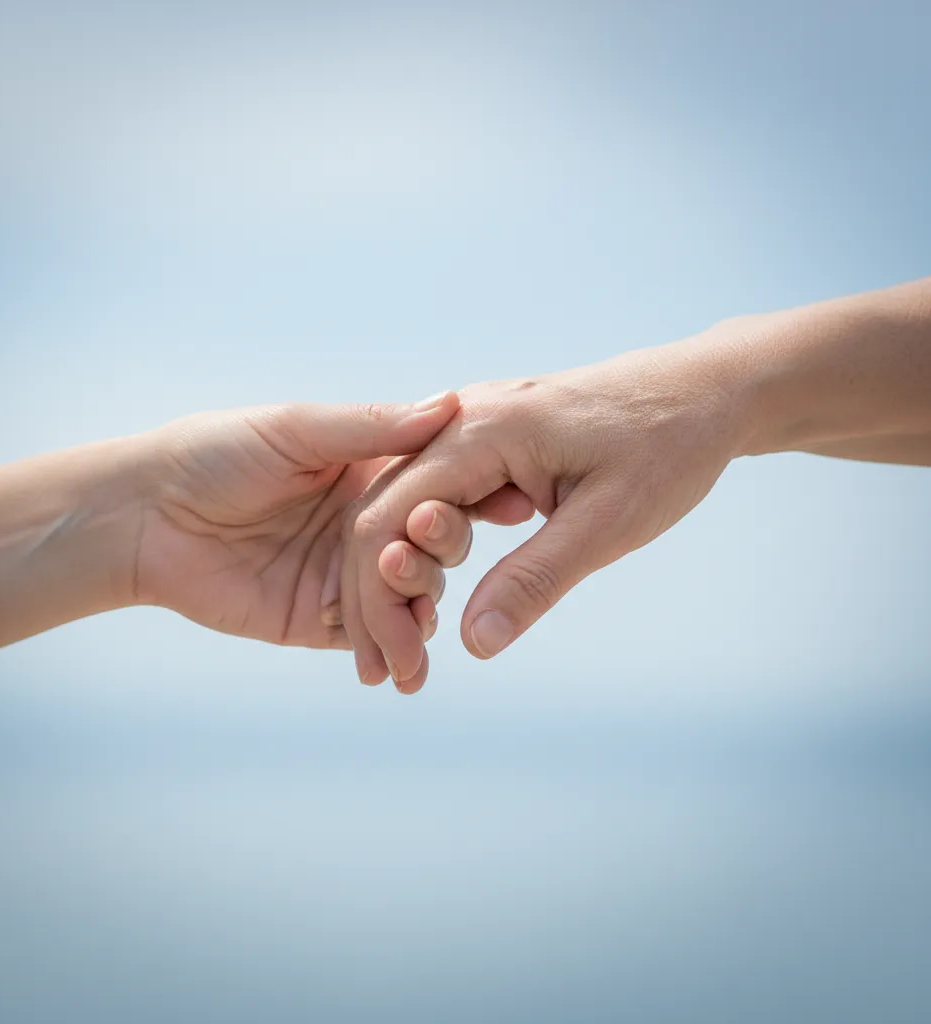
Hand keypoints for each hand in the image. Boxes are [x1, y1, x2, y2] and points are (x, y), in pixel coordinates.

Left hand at [135, 393, 534, 651]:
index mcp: (369, 472)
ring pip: (412, 597)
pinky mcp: (323, 620)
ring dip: (422, 612)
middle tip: (419, 556)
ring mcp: (349, 574)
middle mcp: (369, 524)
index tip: (511, 504)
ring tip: (418, 627)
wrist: (148, 518)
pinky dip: (394, 651)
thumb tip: (450, 403)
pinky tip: (403, 666)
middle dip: (441, 556)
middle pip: (435, 546)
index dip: (475, 496)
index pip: (439, 487)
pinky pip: (374, 637)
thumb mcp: (296, 430)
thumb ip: (371, 427)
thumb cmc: (215, 454)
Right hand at [342, 329, 747, 689]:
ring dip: (396, 575)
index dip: (376, 597)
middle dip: (374, 595)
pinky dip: (426, 549)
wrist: (704, 391)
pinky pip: (438, 496)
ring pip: (405, 505)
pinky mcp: (489, 442)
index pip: (390, 516)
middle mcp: (462, 420)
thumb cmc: (667, 447)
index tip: (391, 665)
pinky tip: (432, 593)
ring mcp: (473, 426)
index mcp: (481, 430)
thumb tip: (472, 644)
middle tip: (389, 672)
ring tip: (407, 644)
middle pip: (383, 511)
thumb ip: (535, 579)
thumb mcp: (607, 521)